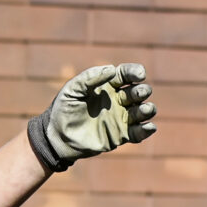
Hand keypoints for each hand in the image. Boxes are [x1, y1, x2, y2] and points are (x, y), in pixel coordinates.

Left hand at [27, 64, 156, 173]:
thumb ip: (91, 77)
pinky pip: (139, 133)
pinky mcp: (121, 136)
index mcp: (107, 86)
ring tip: (143, 110)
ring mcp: (120, 118)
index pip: (126, 75)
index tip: (139, 74)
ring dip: (147, 109)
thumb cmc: (64, 109)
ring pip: (142, 111)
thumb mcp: (73, 89)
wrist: (58, 137)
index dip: (134, 72)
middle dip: (141, 91)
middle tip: (138, 94)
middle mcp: (117, 100)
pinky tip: (149, 126)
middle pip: (138, 92)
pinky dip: (147, 129)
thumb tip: (112, 69)